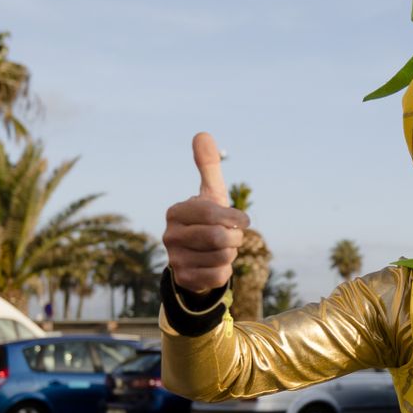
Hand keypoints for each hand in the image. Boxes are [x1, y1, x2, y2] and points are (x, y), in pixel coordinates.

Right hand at [163, 132, 247, 292]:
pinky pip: (218, 276)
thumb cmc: (208, 222)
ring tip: (221, 250)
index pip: (212, 213)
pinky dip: (224, 271)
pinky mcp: (184, 279)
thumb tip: (202, 134)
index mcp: (175, 212)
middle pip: (219, 238)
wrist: (196, 258)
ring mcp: (174, 259)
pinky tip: (215, 265)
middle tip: (232, 237)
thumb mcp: (210, 195)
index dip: (235, 218)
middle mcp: (169, 235)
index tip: (243, 220)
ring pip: (222, 257)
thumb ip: (208, 167)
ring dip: (231, 255)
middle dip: (235, 238)